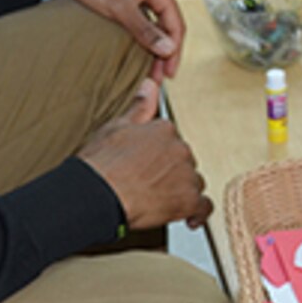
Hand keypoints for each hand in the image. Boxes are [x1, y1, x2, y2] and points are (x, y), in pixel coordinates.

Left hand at [63, 0, 185, 79]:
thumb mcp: (121, 8)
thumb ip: (145, 30)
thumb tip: (167, 48)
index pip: (177, 26)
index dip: (174, 52)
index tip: (168, 72)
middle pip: (168, 26)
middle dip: (164, 52)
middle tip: (159, 75)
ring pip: (155, 24)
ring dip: (153, 45)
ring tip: (148, 67)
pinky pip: (142, 19)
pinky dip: (142, 36)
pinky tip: (137, 48)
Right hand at [76, 80, 211, 230]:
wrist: (98, 194)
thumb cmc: (101, 164)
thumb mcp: (116, 126)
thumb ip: (140, 106)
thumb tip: (151, 85)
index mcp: (165, 129)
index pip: (172, 141)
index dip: (159, 155)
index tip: (150, 164)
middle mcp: (181, 149)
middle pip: (184, 162)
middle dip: (171, 172)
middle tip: (150, 183)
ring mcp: (186, 175)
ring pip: (193, 182)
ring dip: (181, 190)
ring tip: (160, 199)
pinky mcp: (188, 200)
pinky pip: (203, 206)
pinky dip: (197, 212)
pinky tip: (189, 217)